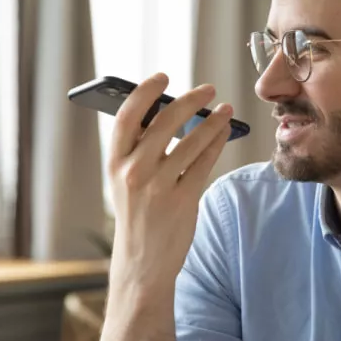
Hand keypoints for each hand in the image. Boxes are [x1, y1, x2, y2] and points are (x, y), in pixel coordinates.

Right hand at [106, 73, 232, 304]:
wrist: (142, 263)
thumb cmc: (137, 215)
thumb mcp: (125, 181)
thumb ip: (139, 150)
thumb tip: (169, 112)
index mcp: (114, 163)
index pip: (127, 117)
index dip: (145, 92)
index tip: (162, 77)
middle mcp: (133, 173)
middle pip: (165, 123)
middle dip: (190, 100)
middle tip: (208, 89)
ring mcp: (158, 188)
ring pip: (192, 142)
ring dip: (214, 121)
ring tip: (226, 109)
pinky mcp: (182, 201)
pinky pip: (205, 163)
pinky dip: (217, 143)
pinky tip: (225, 133)